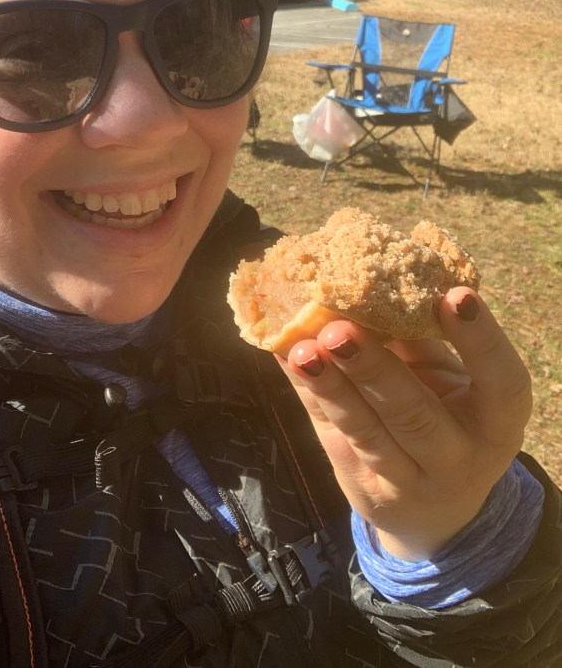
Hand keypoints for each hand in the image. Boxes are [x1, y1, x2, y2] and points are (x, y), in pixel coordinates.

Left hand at [277, 287, 532, 559]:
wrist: (434, 511)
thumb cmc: (444, 415)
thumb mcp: (449, 383)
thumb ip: (420, 340)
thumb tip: (374, 280)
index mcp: (497, 421)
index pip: (502, 382)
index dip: (481, 341)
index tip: (455, 295)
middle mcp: (459, 456)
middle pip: (415, 414)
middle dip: (374, 369)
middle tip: (339, 330)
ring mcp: (409, 481)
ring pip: (366, 432)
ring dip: (331, 388)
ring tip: (304, 351)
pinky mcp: (364, 488)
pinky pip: (330, 432)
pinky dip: (308, 391)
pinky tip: (288, 357)